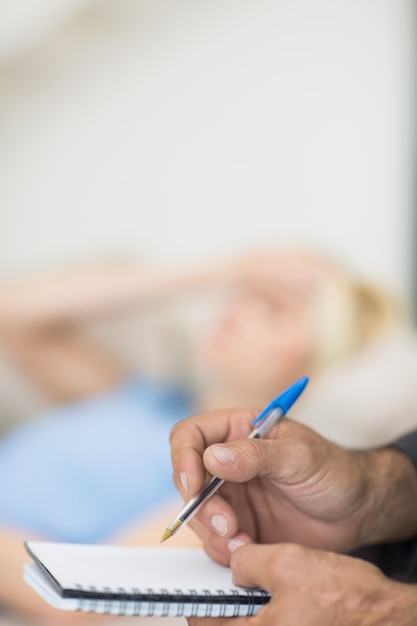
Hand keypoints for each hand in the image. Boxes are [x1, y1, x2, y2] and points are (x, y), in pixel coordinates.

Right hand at [170, 410, 369, 564]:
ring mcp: (231, 494)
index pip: (190, 435)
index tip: (193, 486)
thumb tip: (212, 457)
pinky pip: (214, 539)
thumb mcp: (299, 456)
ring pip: (196, 513)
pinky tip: (248, 549)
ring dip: (212, 532)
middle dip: (201, 506)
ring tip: (243, 542)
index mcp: (238, 430)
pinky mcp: (238, 525)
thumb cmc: (333, 470)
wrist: (356, 510)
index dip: (183, 458)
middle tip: (228, 525)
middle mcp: (227, 461)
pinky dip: (224, 548)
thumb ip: (256, 454)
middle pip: (187, 479)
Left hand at [188, 543, 416, 625]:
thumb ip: (247, 562)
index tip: (196, 581)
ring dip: (249, 607)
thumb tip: (233, 564)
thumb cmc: (344, 598)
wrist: (388, 617)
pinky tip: (281, 594)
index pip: (203, 624)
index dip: (197, 597)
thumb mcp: (286, 563)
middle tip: (234, 577)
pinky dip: (268, 613)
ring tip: (263, 582)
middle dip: (227, 602)